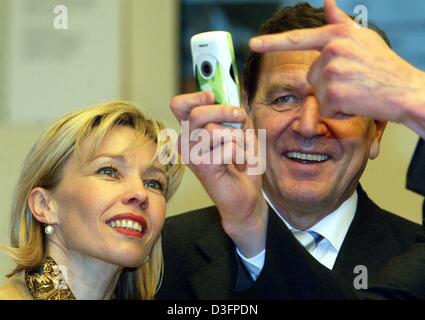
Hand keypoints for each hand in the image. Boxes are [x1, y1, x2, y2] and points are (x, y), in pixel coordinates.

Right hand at [170, 92, 267, 256]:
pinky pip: (227, 147)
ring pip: (212, 130)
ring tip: (241, 149)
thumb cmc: (242, 165)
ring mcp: (192, 155)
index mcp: (192, 130)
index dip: (196, 96)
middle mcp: (186, 142)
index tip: (213, 97)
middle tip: (239, 118)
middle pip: (197, 113)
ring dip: (237, 137)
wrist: (246, 197)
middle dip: (224, 111)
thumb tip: (231, 94)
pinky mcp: (202, 167)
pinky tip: (239, 163)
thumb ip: (233, 113)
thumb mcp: (241, 131)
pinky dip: (241, 152)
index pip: (179, 105)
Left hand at [249, 0, 424, 137]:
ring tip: (357, 91)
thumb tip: (327, 2)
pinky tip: (357, 102)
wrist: (406, 91)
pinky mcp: (334, 94)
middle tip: (353, 81)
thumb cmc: (385, 66)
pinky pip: (325, 108)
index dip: (272, 42)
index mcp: (336, 36)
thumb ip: (340, 22)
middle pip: (311, 75)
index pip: (298, 39)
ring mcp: (332, 72)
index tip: (253, 44)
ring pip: (317, 93)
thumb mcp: (363, 38)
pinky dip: (339, 111)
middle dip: (327, 83)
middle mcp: (332, 50)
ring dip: (333, 98)